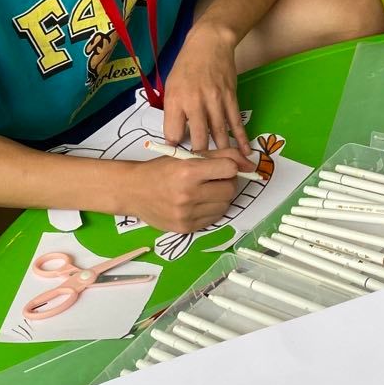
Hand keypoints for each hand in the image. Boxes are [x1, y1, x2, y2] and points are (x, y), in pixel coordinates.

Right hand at [122, 152, 244, 232]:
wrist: (132, 191)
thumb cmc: (161, 170)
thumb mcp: (187, 156)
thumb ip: (221, 156)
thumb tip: (251, 165)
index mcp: (187, 171)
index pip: (229, 168)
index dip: (229, 167)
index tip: (222, 168)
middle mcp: (187, 194)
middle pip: (230, 189)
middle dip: (227, 183)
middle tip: (213, 180)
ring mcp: (186, 214)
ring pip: (225, 205)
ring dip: (220, 198)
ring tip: (205, 192)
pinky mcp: (185, 228)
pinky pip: (214, 219)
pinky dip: (212, 210)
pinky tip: (199, 203)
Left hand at [161, 23, 252, 158]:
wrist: (209, 44)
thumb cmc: (186, 66)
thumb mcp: (171, 87)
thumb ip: (173, 112)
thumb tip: (177, 136)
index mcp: (176, 100)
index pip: (174, 134)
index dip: (176, 147)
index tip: (179, 155)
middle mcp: (195, 102)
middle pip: (199, 139)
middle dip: (200, 154)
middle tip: (202, 164)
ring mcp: (215, 101)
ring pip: (218, 134)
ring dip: (220, 151)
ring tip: (221, 165)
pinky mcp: (230, 98)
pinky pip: (236, 123)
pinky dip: (240, 139)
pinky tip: (244, 151)